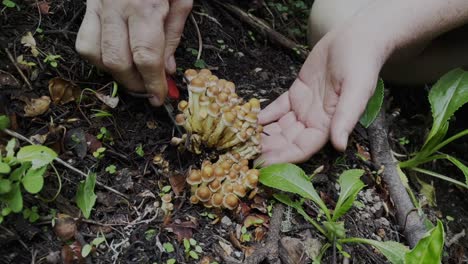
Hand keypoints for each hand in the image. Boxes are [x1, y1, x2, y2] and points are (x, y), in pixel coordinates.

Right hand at [76, 0, 192, 105]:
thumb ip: (173, 34)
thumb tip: (167, 69)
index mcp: (146, 6)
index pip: (146, 57)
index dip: (153, 83)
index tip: (159, 98)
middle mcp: (117, 8)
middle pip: (118, 61)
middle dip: (136, 83)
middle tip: (149, 89)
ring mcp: (98, 6)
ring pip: (95, 55)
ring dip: (115, 74)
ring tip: (134, 77)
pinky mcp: (88, 5)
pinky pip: (83, 41)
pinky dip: (97, 58)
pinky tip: (115, 59)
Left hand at [258, 28, 387, 164]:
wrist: (356, 39)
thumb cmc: (361, 64)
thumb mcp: (357, 91)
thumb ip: (346, 118)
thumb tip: (339, 145)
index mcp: (328, 125)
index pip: (302, 148)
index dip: (283, 157)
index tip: (263, 164)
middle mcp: (314, 120)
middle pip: (287, 141)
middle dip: (268, 148)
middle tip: (245, 152)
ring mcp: (304, 107)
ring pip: (280, 127)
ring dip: (264, 134)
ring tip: (242, 138)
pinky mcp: (297, 92)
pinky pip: (278, 108)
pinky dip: (264, 114)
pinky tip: (249, 119)